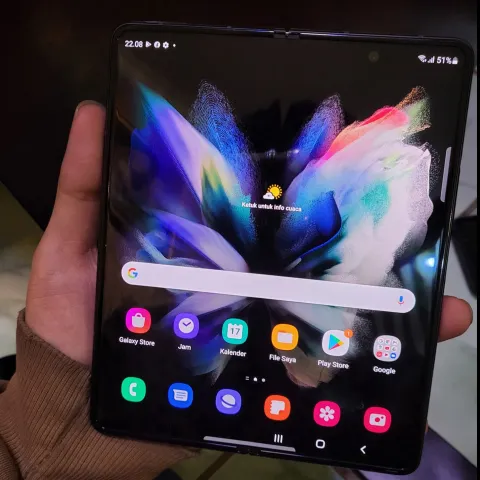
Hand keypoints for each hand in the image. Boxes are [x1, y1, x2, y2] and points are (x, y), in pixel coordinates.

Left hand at [25, 102, 472, 365]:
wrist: (75, 419)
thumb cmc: (69, 326)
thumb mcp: (70, 248)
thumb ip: (81, 187)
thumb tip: (95, 112)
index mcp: (202, 249)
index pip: (257, 217)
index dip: (298, 197)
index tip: (343, 175)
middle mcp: (233, 285)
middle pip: (301, 265)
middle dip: (357, 254)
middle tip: (412, 241)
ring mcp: (246, 331)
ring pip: (316, 316)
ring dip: (371, 312)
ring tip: (437, 308)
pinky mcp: (249, 376)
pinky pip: (304, 370)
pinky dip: (343, 367)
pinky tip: (386, 359)